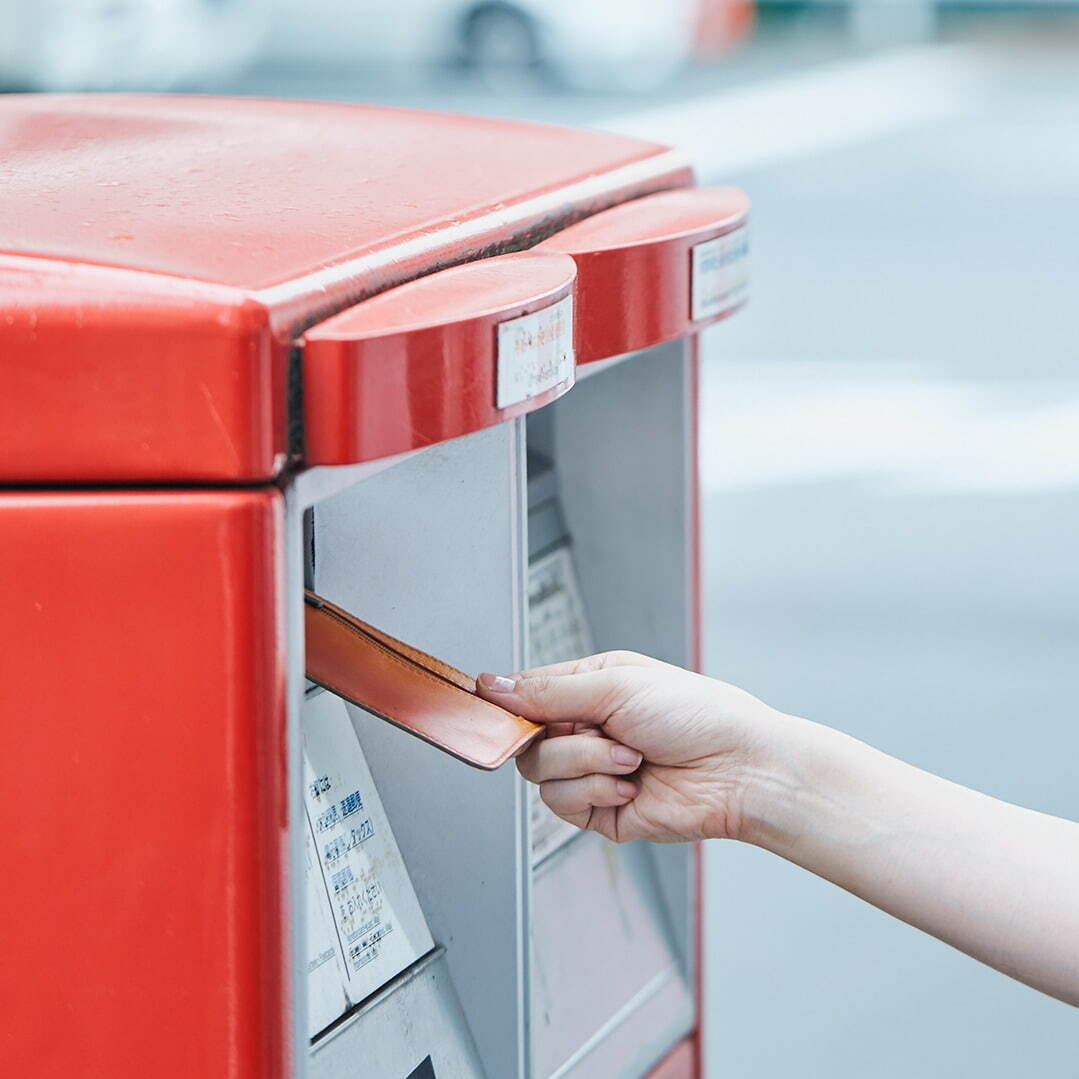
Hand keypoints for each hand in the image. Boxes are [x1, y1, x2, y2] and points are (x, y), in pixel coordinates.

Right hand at [477, 651, 786, 843]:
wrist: (739, 769)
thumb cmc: (696, 714)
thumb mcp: (615, 684)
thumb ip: (547, 691)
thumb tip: (492, 686)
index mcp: (589, 688)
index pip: (526, 694)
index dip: (510, 703)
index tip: (496, 708)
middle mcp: (586, 729)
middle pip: (526, 738)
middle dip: (561, 738)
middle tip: (595, 731)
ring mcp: (593, 771)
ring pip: (540, 773)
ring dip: (586, 764)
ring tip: (631, 758)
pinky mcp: (600, 811)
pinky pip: (562, 803)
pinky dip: (594, 791)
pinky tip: (629, 784)